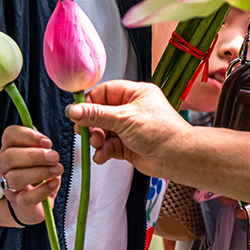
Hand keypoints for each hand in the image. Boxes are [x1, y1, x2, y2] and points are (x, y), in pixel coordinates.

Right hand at [0, 125, 63, 225]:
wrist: (29, 204)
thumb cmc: (36, 174)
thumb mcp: (40, 156)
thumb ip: (41, 146)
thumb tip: (46, 143)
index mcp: (9, 149)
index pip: (9, 135)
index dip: (28, 136)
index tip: (47, 142)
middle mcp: (4, 167)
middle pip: (9, 157)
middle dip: (35, 155)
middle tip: (55, 157)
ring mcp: (9, 187)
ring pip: (15, 178)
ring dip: (39, 172)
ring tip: (57, 169)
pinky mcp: (19, 204)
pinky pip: (27, 198)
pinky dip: (43, 190)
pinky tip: (54, 183)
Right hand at [68, 80, 187, 176]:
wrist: (176, 156)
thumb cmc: (159, 131)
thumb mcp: (124, 118)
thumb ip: (96, 115)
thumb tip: (73, 109)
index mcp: (135, 93)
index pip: (105, 92)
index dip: (90, 102)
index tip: (77, 112)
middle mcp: (132, 109)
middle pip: (101, 113)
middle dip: (92, 123)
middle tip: (83, 130)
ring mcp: (130, 128)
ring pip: (104, 131)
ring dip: (97, 138)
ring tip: (98, 143)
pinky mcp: (128, 146)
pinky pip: (109, 146)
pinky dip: (103, 151)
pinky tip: (102, 155)